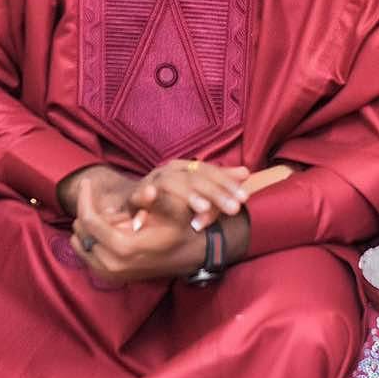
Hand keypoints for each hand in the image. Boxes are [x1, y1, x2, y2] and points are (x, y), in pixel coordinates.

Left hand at [69, 173, 245, 282]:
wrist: (189, 257)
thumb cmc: (181, 230)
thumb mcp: (173, 211)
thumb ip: (156, 200)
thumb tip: (149, 190)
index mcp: (124, 247)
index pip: (89, 220)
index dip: (85, 197)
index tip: (87, 181)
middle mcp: (111, 264)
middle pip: (81, 231)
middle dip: (92, 212)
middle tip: (115, 205)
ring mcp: (109, 274)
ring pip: (80, 243)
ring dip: (91, 226)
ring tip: (116, 218)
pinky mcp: (108, 277)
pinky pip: (86, 254)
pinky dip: (92, 238)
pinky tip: (112, 229)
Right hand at [129, 158, 250, 232]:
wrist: (132, 200)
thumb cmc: (169, 196)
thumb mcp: (197, 189)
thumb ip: (220, 183)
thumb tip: (246, 173)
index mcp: (184, 168)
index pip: (209, 171)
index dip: (227, 183)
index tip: (245, 197)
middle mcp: (168, 171)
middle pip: (195, 178)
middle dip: (216, 193)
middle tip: (234, 208)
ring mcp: (150, 182)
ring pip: (171, 184)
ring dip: (188, 196)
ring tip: (204, 209)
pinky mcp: (134, 197)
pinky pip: (139, 196)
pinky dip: (145, 196)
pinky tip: (152, 197)